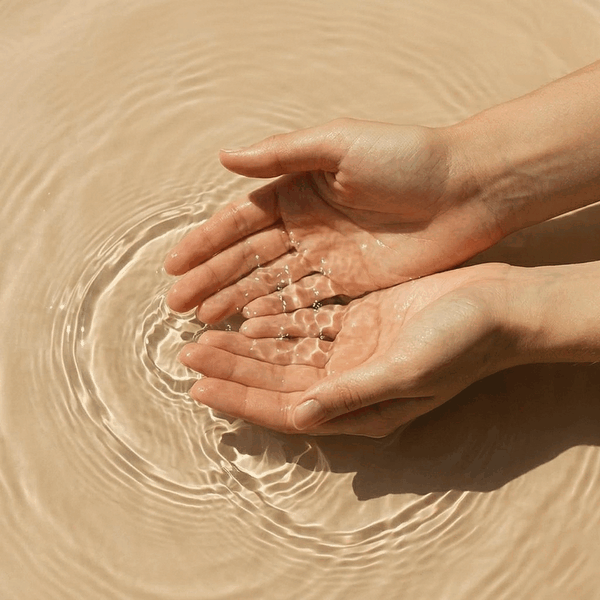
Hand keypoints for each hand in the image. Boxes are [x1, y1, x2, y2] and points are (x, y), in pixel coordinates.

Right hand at [165, 118, 500, 322]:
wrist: (465, 190)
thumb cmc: (406, 157)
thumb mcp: (340, 144)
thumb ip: (282, 155)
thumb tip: (224, 157)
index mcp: (298, 188)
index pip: (241, 220)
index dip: (206, 243)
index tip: (173, 265)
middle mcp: (306, 223)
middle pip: (249, 256)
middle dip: (212, 279)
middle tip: (177, 304)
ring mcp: (326, 255)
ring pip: (271, 282)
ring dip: (236, 300)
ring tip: (204, 320)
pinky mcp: (350, 281)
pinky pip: (306, 300)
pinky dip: (277, 313)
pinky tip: (250, 325)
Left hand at [178, 263, 525, 436]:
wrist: (498, 306)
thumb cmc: (460, 344)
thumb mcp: (406, 372)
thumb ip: (351, 394)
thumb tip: (297, 414)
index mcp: (360, 407)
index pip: (287, 408)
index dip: (241, 400)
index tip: (198, 388)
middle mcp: (350, 383)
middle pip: (278, 380)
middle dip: (234, 369)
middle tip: (188, 354)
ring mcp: (354, 351)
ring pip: (287, 353)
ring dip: (248, 347)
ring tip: (206, 335)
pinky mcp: (359, 321)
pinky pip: (308, 325)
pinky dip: (279, 322)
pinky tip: (250, 315)